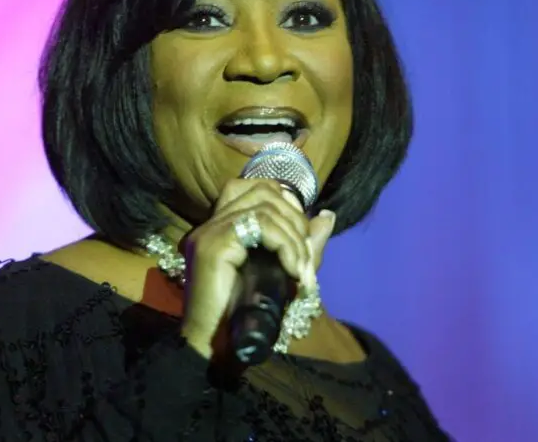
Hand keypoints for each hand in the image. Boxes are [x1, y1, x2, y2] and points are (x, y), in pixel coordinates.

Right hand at [179, 178, 335, 359]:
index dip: (285, 201)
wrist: (219, 351)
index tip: (300, 236)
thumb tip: (327, 216)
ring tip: (300, 267)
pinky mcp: (213, 244)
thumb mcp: (285, 272)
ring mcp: (209, 232)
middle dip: (296, 219)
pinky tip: (292, 269)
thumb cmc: (248, 316)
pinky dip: (285, 244)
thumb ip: (304, 243)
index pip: (253, 186)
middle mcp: (211, 223)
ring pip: (265, 207)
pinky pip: (260, 225)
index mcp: (222, 226)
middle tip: (304, 256)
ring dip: (294, 236)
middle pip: (263, 190)